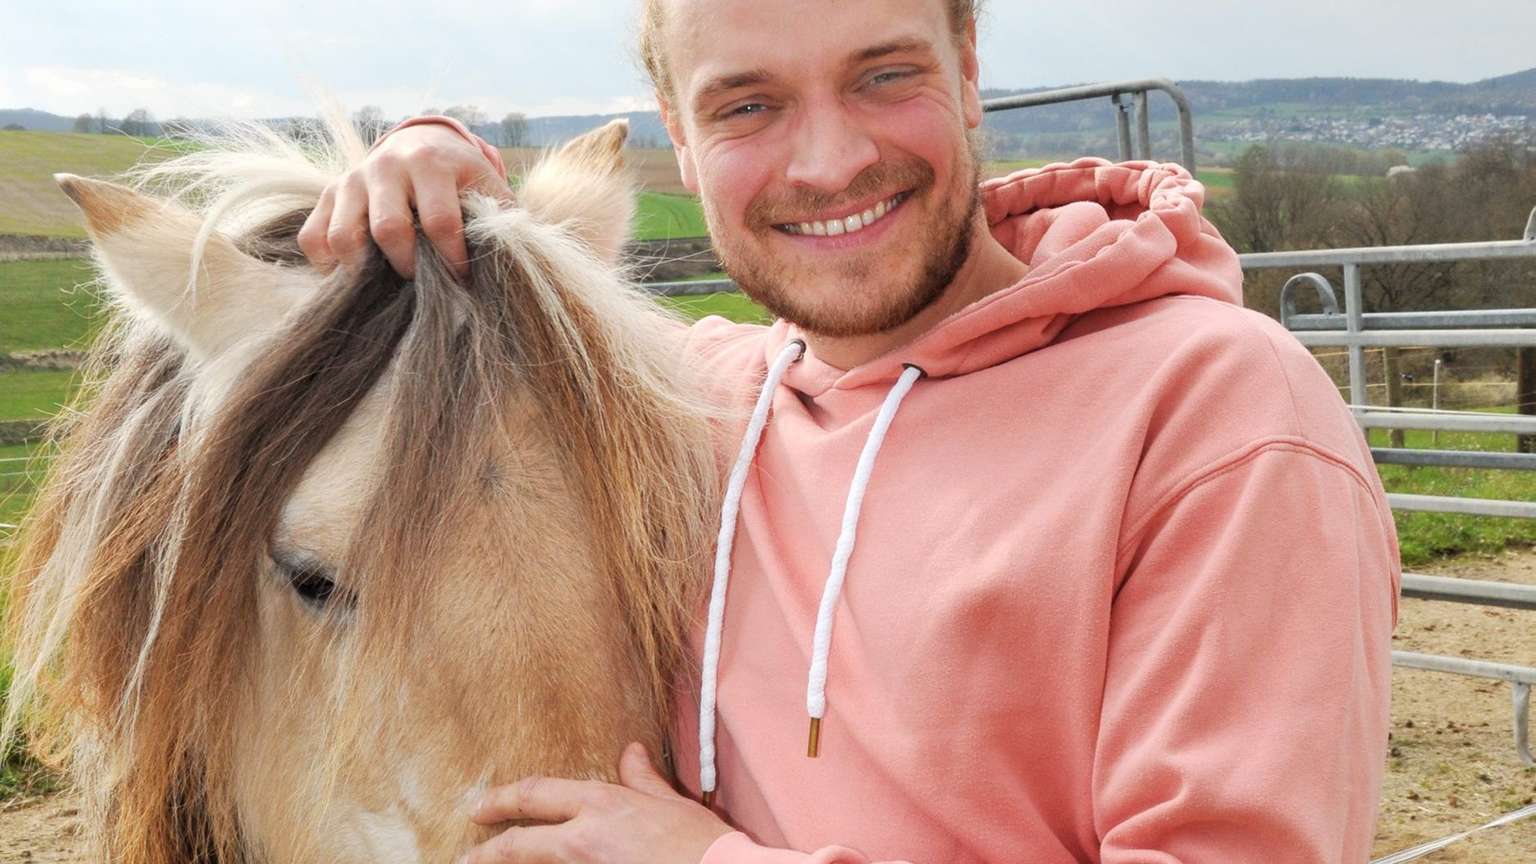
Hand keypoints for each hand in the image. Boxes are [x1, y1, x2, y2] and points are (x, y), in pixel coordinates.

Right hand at [298, 122, 512, 279]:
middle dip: (410, 267)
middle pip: (388, 230)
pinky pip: (313, 238)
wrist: (423, 142)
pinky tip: (355, 274)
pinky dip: (328, 265)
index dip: (453, 261)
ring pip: (343, 237)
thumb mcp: (489, 188)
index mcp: (431, 162)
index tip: (463, 280)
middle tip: (425, 281)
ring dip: (365, 271)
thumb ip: (504, 220)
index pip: (440, 222)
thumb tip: (518, 265)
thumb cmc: (463, 178)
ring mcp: (352, 179)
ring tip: (389, 280)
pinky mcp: (329, 194)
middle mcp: (386, 165)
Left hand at [461, 742, 733, 863]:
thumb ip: (642, 779)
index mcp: (601, 804)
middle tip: (468, 857)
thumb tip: (630, 752)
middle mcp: (584, 837)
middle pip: (520, 844)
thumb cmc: (700, 843)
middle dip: (488, 851)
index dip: (502, 800)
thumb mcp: (670, 804)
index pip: (536, 795)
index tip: (479, 807)